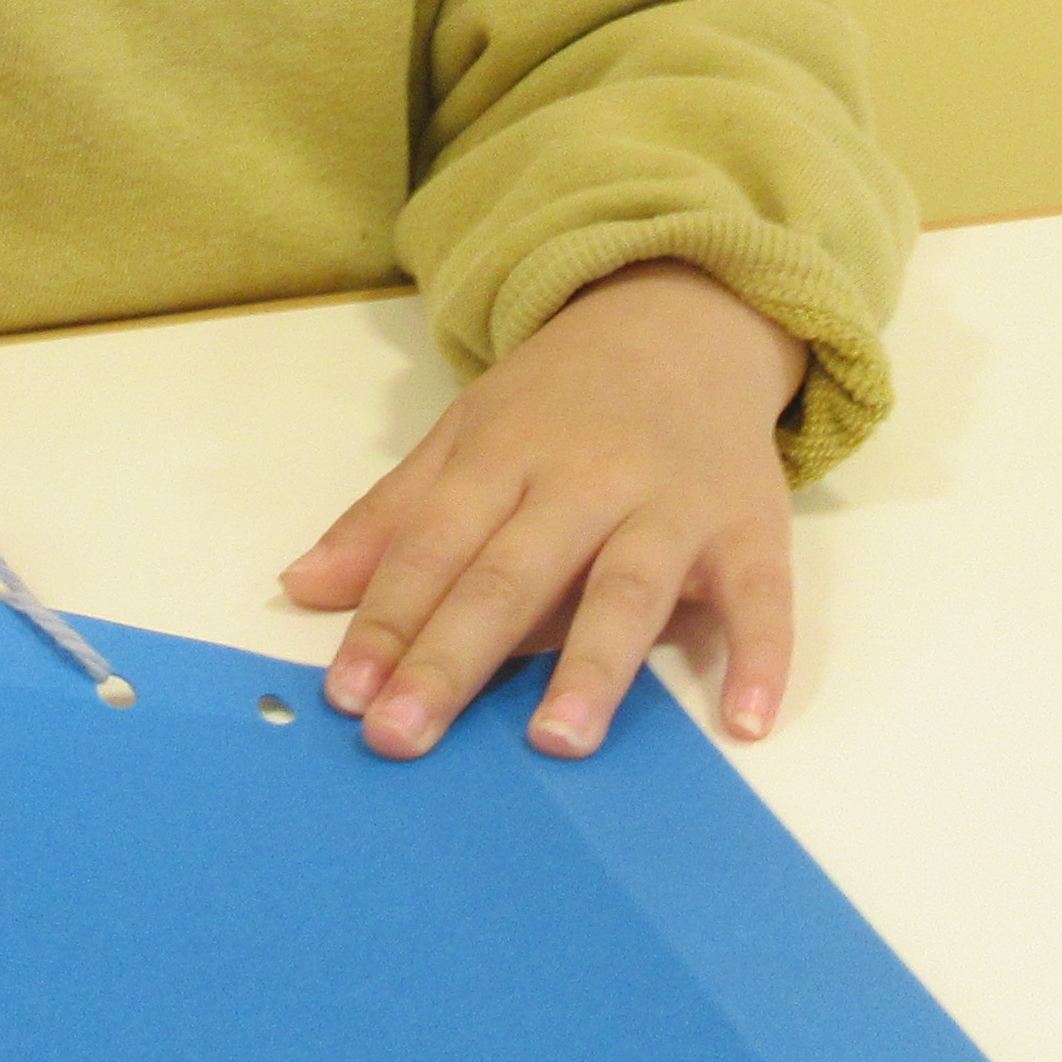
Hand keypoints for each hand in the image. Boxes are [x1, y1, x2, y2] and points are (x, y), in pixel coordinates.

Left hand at [283, 262, 806, 761]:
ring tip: (556, 740)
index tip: (347, 695)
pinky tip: (744, 721)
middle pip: (512, 575)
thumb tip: (300, 587)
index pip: (434, 546)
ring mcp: (673, 504)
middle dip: (452, 658)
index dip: (387, 620)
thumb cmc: (563, 400)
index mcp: (505, 455)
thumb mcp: (467, 434)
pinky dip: (761, 656)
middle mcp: (587, 480)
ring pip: (629, 588)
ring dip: (594, 665)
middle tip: (403, 736)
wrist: (687, 321)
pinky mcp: (751, 526)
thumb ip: (390, 517)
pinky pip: (761, 597)